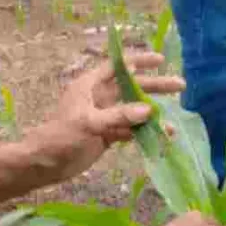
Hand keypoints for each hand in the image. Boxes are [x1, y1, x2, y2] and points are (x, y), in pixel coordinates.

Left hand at [24, 51, 184, 181]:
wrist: (45, 164)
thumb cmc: (61, 136)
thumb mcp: (89, 123)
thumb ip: (118, 115)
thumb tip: (148, 110)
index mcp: (90, 85)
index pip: (117, 66)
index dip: (139, 61)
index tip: (160, 60)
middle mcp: (99, 97)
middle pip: (131, 88)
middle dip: (154, 87)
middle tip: (180, 85)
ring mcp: (104, 116)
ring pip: (134, 111)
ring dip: (152, 116)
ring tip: (172, 125)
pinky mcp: (107, 134)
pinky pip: (130, 130)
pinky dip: (144, 133)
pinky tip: (160, 138)